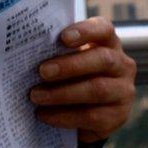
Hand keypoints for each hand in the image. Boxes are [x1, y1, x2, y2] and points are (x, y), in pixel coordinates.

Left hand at [30, 17, 136, 142]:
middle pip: (102, 59)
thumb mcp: (65, 62)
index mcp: (108, 44)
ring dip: (62, 94)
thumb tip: (25, 53)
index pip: (103, 29)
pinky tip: (44, 114)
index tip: (63, 38)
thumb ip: (55, 54)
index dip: (85, 31)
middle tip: (42, 72)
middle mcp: (122, 65)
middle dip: (69, 66)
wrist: (85, 117)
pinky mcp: (117, 116)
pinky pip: (91, 116)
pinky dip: (64, 116)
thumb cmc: (70, 79)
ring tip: (36, 96)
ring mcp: (123, 91)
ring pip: (97, 89)